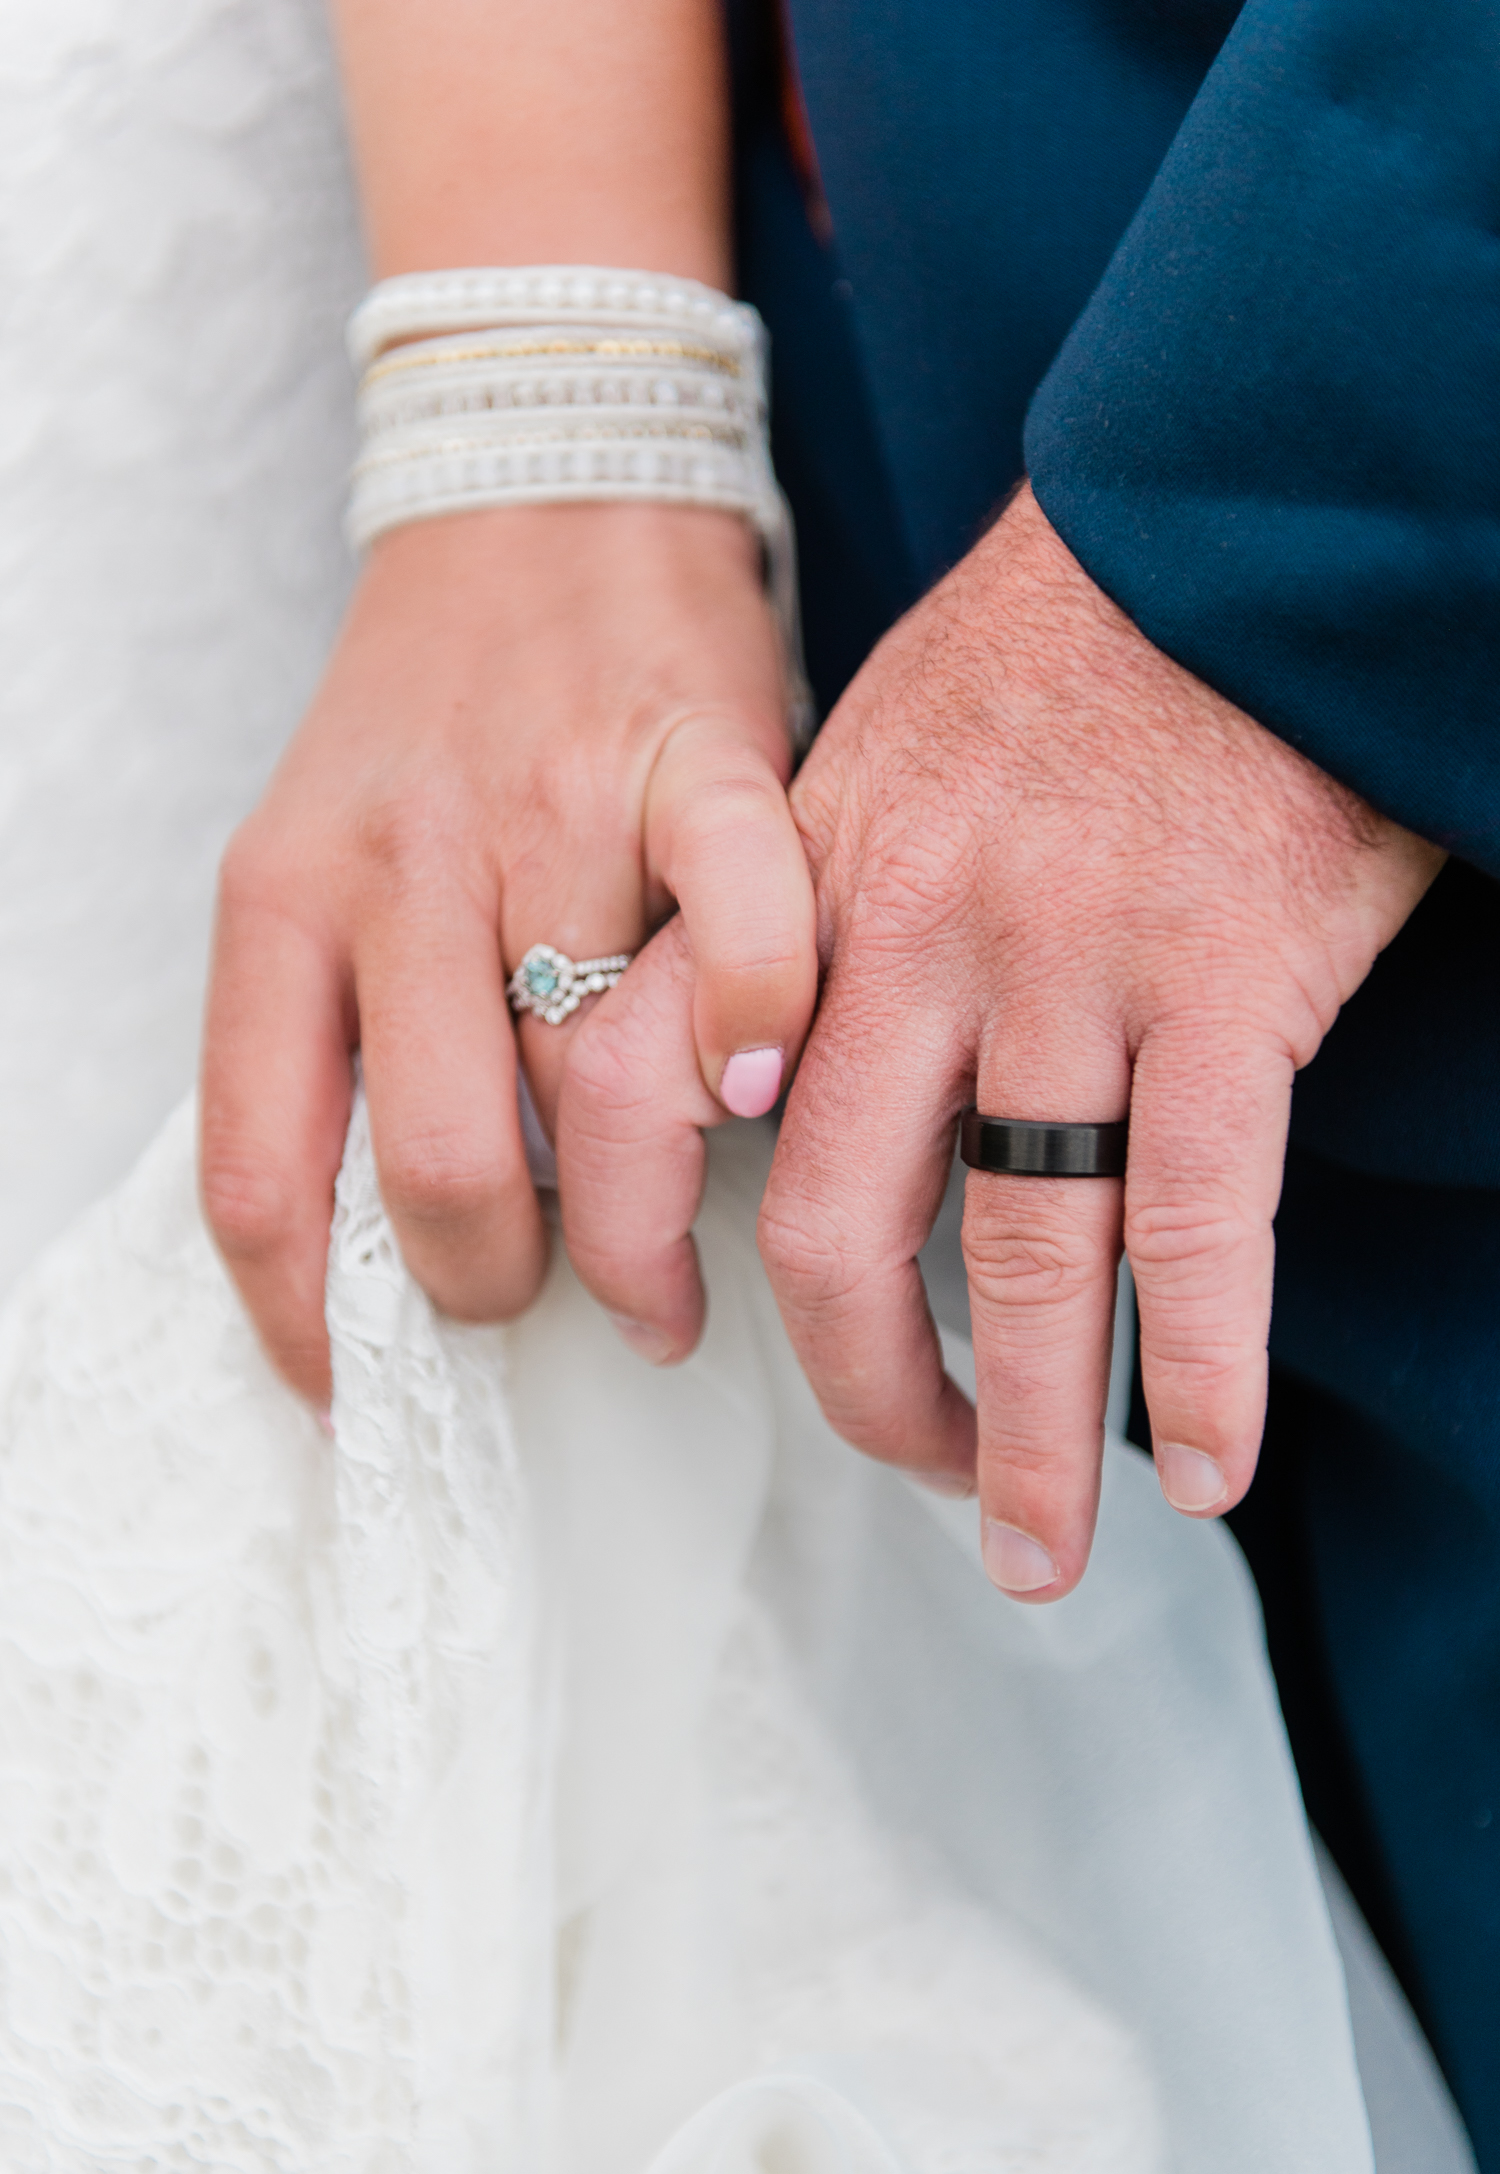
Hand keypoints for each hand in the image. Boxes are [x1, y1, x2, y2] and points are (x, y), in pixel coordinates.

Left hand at [200, 502, 813, 1403]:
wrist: (542, 487)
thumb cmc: (437, 709)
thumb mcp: (322, 852)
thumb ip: (345, 1022)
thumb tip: (397, 1242)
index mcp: (285, 898)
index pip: (262, 1169)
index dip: (308, 1322)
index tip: (360, 1390)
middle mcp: (402, 863)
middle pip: (438, 1162)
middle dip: (495, 1286)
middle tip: (547, 1303)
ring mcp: (552, 811)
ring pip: (590, 1090)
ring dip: (637, 1229)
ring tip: (659, 1277)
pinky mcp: (697, 758)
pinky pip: (739, 926)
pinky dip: (756, 1029)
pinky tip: (763, 1098)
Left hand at [563, 486, 1441, 1596]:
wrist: (1233, 517)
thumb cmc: (1068, 640)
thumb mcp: (884, 749)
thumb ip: (816, 909)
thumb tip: (775, 1069)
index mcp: (804, 886)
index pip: (662, 1098)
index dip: (651, 1249)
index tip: (697, 1335)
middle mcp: (910, 940)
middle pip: (829, 1231)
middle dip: (866, 1393)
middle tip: (918, 1470)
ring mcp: (1068, 967)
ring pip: (1015, 1260)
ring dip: (1030, 1438)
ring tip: (1044, 1546)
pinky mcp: (1221, 986)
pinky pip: (1193, 1223)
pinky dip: (1194, 1366)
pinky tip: (1202, 1462)